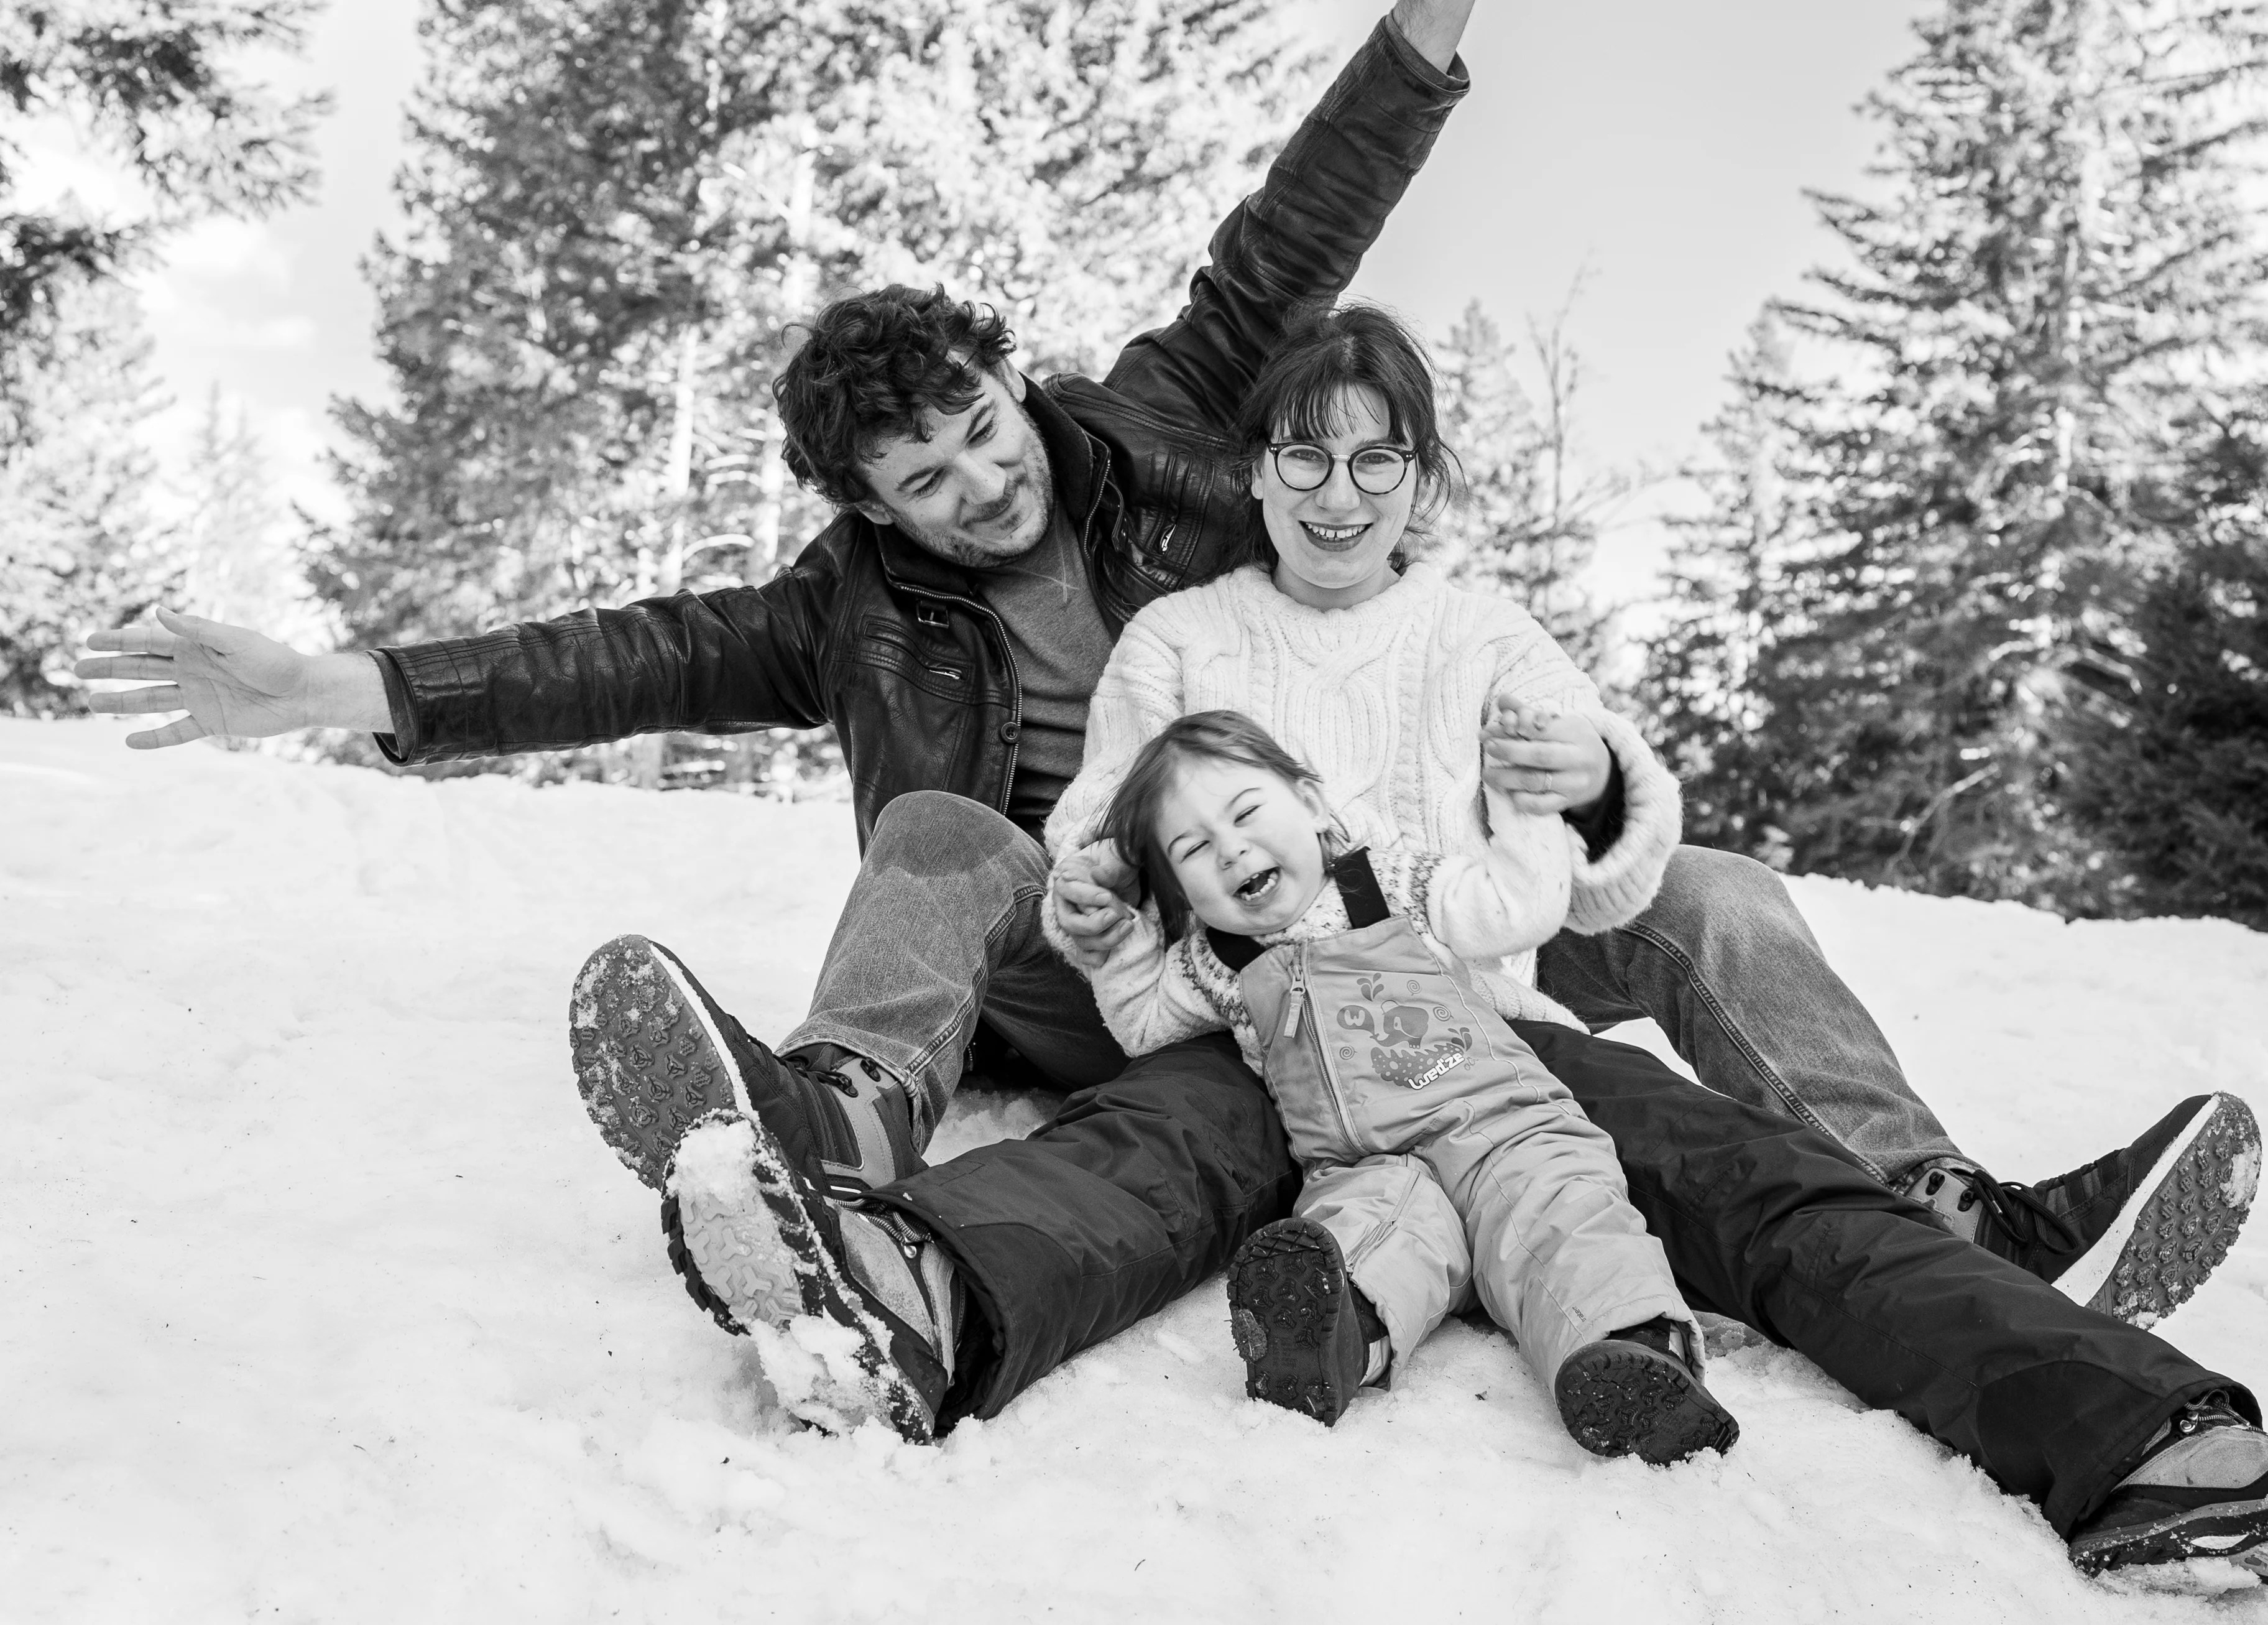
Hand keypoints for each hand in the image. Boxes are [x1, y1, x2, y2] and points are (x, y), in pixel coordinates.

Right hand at [75, 607, 383, 747]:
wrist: (304, 693)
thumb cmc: (275, 661)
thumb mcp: (235, 641)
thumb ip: (197, 630)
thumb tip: (159, 611)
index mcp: (196, 646)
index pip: (148, 642)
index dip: (118, 641)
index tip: (88, 640)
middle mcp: (193, 670)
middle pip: (142, 669)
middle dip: (110, 669)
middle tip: (77, 669)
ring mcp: (200, 697)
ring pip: (152, 700)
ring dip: (122, 702)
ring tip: (92, 703)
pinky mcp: (212, 722)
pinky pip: (176, 732)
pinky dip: (154, 738)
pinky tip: (129, 741)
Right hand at [1052, 840, 1139, 955]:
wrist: (1124, 873)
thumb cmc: (1117, 861)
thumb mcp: (1117, 858)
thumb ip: (1110, 867)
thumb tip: (1098, 875)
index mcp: (1066, 877)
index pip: (1067, 890)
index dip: (1085, 896)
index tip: (1107, 897)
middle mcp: (1065, 903)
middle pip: (1069, 922)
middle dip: (1093, 923)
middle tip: (1116, 915)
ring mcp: (1076, 922)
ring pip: (1080, 941)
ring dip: (1105, 939)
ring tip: (1128, 926)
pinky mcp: (1088, 936)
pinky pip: (1086, 954)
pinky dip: (1098, 957)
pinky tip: (1112, 952)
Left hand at [1482, 698, 1610, 815]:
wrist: (1604, 772)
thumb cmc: (1573, 741)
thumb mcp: (1560, 722)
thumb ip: (1530, 712)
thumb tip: (1502, 699)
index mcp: (1576, 733)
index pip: (1543, 729)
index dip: (1517, 728)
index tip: (1493, 728)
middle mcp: (1578, 759)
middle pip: (1540, 755)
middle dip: (1510, 751)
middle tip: (1489, 747)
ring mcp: (1574, 783)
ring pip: (1536, 781)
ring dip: (1507, 778)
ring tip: (1488, 773)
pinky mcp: (1567, 801)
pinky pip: (1541, 806)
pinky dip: (1522, 800)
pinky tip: (1510, 792)